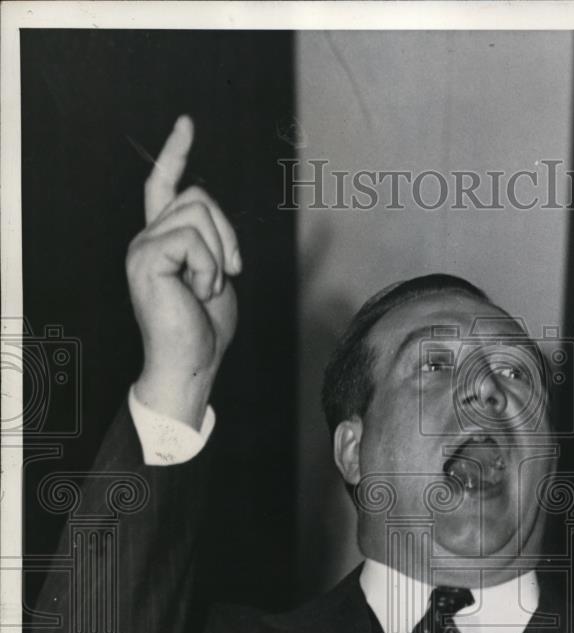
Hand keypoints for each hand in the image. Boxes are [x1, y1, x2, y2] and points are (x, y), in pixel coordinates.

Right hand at [126, 115, 241, 427]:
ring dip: (218, 255)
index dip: (175, 154)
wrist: (190, 364)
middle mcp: (146, 238)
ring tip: (205, 289)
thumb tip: (226, 229)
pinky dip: (208, 267)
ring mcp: (143, 247)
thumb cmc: (205, 330)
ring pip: (199, 214)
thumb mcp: (217, 277)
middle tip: (225, 275)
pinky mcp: (147, 258)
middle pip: (198, 196)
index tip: (186, 124)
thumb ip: (214, 246)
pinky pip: (194, 240)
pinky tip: (197, 292)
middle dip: (226, 234)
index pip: (165, 187)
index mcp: (162, 241)